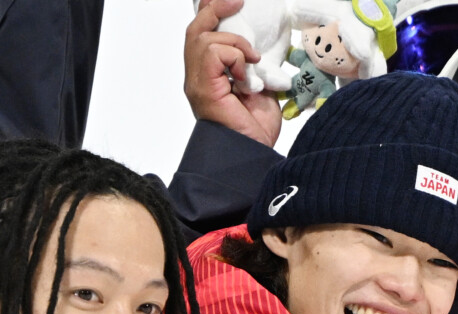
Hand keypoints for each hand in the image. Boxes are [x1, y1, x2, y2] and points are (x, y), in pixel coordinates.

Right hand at [184, 0, 281, 145]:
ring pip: (204, 36)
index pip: (201, 33)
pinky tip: (245, 75)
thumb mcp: (261, 89)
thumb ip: (255, 67)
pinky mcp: (202, 86)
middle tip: (238, 3)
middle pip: (195, 27)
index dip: (213, 11)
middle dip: (216, 8)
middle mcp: (197, 76)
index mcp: (209, 75)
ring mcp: (197, 81)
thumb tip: (261, 50)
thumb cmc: (254, 131)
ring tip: (252, 62)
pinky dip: (234, 56)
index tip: (236, 3)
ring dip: (235, 44)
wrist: (251, 154)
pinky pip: (213, 51)